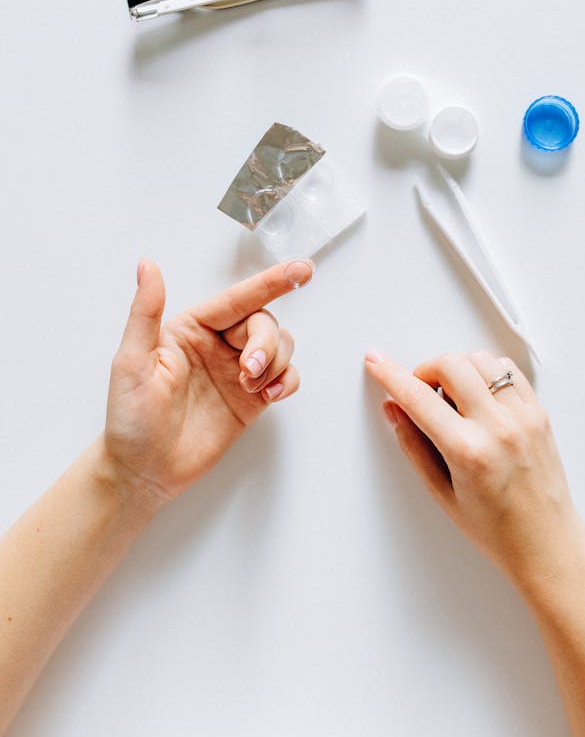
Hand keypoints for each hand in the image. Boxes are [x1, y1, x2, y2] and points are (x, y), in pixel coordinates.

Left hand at [103, 258, 312, 504]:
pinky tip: (269, 396)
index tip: (302, 270)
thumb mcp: (131, 362)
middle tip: (250, 370)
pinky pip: (285, 377)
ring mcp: (237, 371)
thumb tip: (147, 265)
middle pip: (264, 322)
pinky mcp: (252, 399)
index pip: (238, 298)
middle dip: (266, 342)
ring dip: (276, 361)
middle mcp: (218, 343)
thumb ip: (145, 312)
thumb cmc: (130, 418)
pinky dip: (286, 381)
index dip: (272, 282)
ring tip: (252, 387)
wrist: (144, 472)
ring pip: (280, 346)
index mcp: (192, 327)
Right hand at [365, 349, 584, 593]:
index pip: (419, 398)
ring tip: (454, 400)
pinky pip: (508, 369)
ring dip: (458, 370)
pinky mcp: (539, 413)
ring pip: (481, 359)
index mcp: (469, 452)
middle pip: (451, 364)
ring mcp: (523, 417)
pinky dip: (487, 373)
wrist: (547, 544)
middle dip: (426, 371)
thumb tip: (395, 409)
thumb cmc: (496, 530)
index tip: (376, 362)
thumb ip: (414, 446)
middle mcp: (499, 428)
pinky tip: (480, 397)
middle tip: (423, 395)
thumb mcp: (442, 494)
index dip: (391, 375)